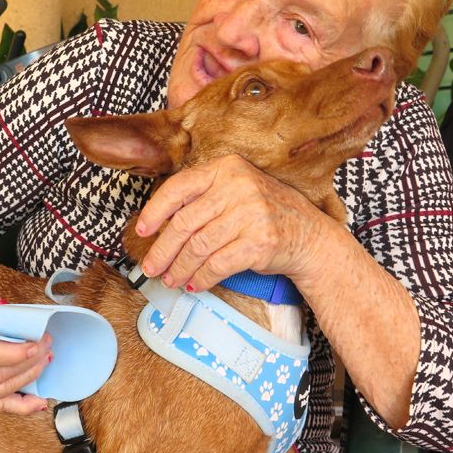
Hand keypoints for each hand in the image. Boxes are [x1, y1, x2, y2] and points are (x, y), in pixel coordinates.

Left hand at [135, 154, 330, 291]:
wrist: (310, 236)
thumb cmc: (265, 215)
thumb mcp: (237, 191)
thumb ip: (204, 199)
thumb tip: (159, 226)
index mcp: (227, 168)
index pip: (179, 188)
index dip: (155, 212)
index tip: (142, 231)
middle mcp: (238, 186)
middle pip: (184, 223)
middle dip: (162, 250)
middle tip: (150, 267)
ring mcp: (251, 213)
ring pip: (198, 247)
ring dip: (179, 268)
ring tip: (171, 280)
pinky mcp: (259, 242)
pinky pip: (217, 265)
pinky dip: (201, 278)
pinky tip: (194, 284)